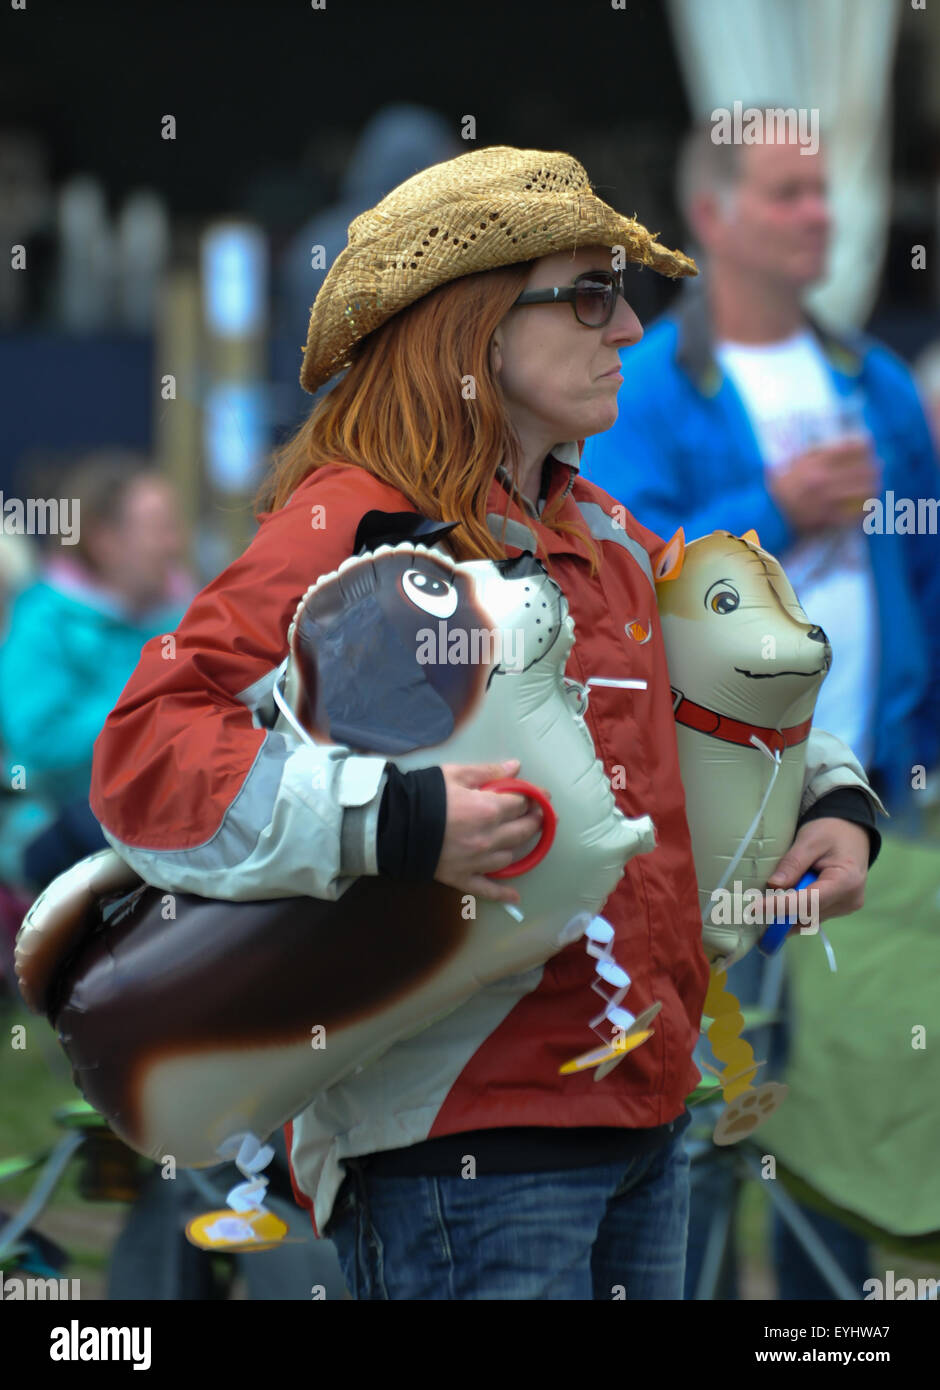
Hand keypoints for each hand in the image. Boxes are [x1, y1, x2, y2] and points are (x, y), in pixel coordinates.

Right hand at [434, 759, 544, 904]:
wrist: (393, 823)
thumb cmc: (424, 794)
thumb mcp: (455, 774)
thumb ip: (488, 772)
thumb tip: (515, 767)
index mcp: (488, 810)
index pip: (521, 804)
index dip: (533, 797)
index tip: (539, 795)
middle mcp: (489, 838)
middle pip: (522, 831)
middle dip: (534, 821)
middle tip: (540, 815)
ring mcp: (477, 861)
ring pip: (509, 857)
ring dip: (517, 847)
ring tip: (520, 839)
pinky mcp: (462, 877)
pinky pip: (487, 889)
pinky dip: (502, 893)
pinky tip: (515, 896)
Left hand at [763, 817, 870, 927]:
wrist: (852, 832)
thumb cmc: (832, 831)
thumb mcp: (810, 840)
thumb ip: (793, 863)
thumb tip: (773, 886)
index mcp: (846, 881)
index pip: (809, 901)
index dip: (780, 907)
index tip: (754, 909)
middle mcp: (849, 900)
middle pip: (807, 913)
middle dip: (779, 911)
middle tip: (751, 908)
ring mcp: (845, 907)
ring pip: (808, 918)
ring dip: (786, 913)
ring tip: (764, 903)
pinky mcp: (839, 909)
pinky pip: (812, 916)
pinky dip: (794, 912)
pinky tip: (779, 904)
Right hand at [766, 439, 880, 533]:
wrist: (767, 516)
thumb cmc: (779, 487)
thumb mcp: (791, 463)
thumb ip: (813, 453)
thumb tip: (837, 444)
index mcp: (814, 463)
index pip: (851, 448)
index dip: (865, 445)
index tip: (870, 446)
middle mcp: (823, 480)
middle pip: (862, 469)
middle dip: (874, 468)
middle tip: (878, 468)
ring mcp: (827, 501)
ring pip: (864, 491)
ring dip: (874, 487)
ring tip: (876, 485)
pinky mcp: (828, 519)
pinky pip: (855, 514)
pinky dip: (866, 510)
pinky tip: (870, 507)